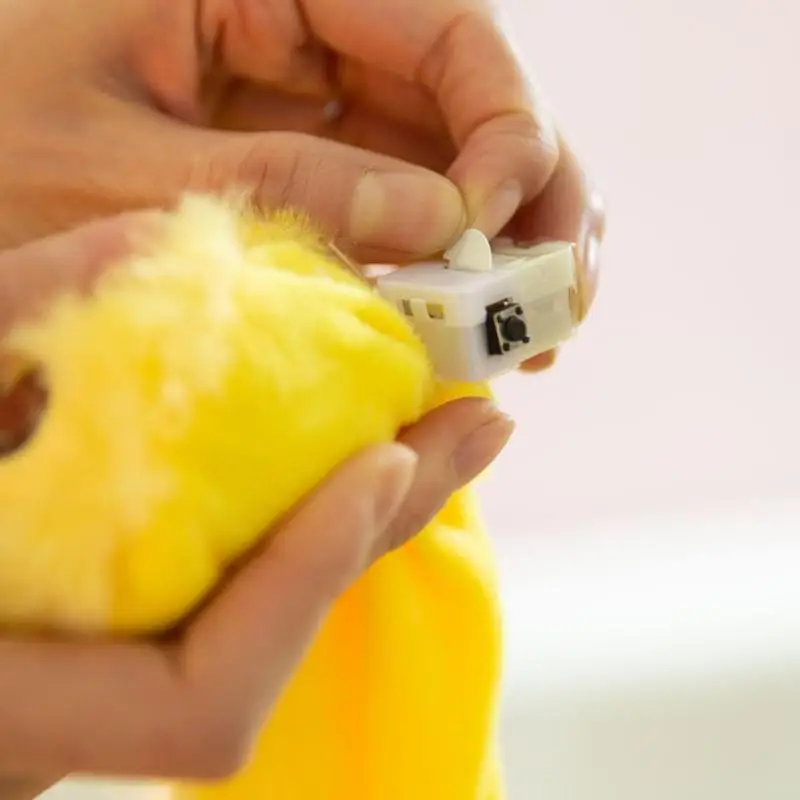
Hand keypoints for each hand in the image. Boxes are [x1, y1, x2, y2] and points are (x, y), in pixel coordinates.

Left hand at [0, 0, 601, 334]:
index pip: (441, 25)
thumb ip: (292, 187)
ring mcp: (305, 108)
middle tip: (560, 291)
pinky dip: (444, 267)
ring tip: (539, 324)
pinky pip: (397, 206)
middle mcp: (300, 33)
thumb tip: (440, 219)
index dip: (502, 121)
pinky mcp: (298, 171)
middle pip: (465, 99)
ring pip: (447, 159)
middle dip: (530, 195)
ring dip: (504, 241)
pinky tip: (473, 322)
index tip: (499, 223)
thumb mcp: (125, 175)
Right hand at [0, 218, 513, 795]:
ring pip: (273, 599)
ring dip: (364, 510)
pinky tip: (349, 432)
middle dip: (383, 527)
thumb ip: (4, 329)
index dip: (302, 583)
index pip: (206, 699)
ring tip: (442, 424)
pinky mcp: (125, 611)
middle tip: (474, 423)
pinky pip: (242, 561)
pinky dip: (301, 499)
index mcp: (16, 697)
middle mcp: (81, 702)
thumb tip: (141, 255)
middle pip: (280, 637)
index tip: (380, 463)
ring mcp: (108, 662)